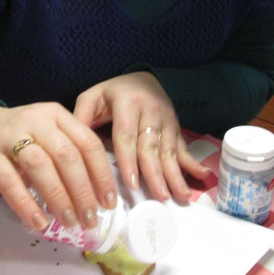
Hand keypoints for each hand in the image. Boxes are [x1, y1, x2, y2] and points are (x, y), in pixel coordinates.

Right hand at [0, 102, 116, 232]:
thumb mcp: (49, 134)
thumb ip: (71, 154)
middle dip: (82, 191)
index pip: (87, 143)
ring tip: (69, 222)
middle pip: (66, 155)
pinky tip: (38, 222)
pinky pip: (10, 183)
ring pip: (40, 167)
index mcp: (57, 115)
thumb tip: (98, 195)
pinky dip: (27, 204)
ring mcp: (11, 137)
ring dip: (58, 198)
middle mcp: (36, 121)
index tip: (109, 202)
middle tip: (90, 218)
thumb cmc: (21, 137)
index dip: (101, 174)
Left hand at [73, 71, 211, 202]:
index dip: (129, 159)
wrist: (145, 78)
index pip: (126, 134)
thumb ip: (81, 116)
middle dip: (155, 173)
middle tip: (159, 196)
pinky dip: (193, 164)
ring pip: (169, 150)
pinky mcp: (176, 127)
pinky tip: (203, 177)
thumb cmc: (114, 93)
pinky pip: (183, 147)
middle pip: (151, 146)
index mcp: (127, 102)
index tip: (130, 182)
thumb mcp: (93, 96)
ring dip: (175, 174)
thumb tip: (70, 144)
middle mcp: (150, 110)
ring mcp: (166, 119)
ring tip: (179, 195)